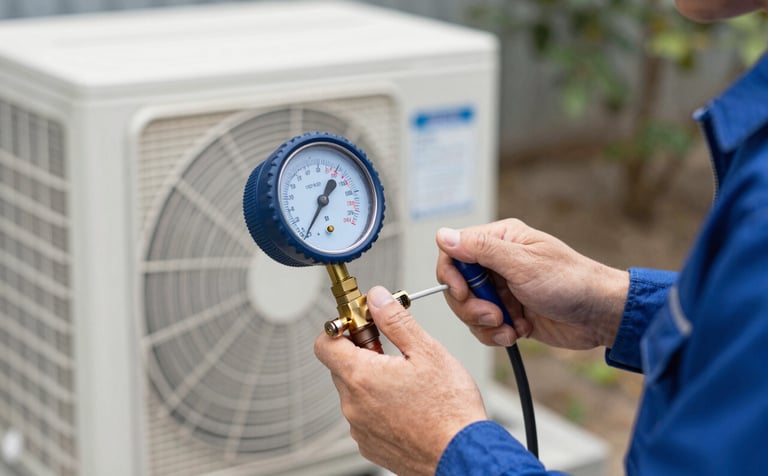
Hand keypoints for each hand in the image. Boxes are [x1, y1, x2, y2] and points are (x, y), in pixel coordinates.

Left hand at [314, 286, 486, 475]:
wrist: (462, 455)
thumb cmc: (450, 409)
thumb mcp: (426, 351)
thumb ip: (395, 320)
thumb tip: (376, 298)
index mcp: (362, 377)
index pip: (325, 343)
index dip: (341, 328)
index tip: (361, 325)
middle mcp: (353, 405)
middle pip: (341, 366)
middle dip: (363, 352)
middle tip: (393, 350)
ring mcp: (360, 428)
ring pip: (355, 392)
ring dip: (373, 381)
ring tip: (407, 381)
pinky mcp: (370, 445)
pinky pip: (365, 416)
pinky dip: (380, 407)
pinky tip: (408, 405)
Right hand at [436, 218, 628, 349]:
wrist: (601, 315)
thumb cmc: (570, 282)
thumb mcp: (522, 264)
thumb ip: (481, 250)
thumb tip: (443, 235)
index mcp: (499, 240)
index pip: (453, 252)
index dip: (452, 276)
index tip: (463, 293)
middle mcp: (497, 262)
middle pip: (457, 285)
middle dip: (471, 306)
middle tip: (494, 316)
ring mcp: (502, 289)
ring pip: (468, 309)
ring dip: (485, 324)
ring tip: (510, 327)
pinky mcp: (509, 312)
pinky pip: (484, 326)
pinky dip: (496, 334)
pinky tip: (518, 332)